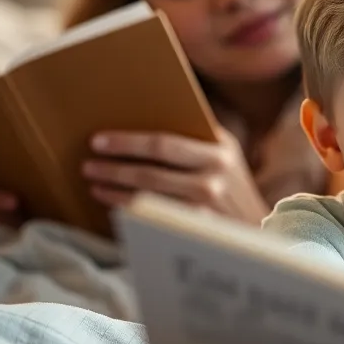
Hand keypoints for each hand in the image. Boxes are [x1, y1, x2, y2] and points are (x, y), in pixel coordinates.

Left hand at [82, 125, 268, 223]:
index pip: (163, 144)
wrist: (254, 221)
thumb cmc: (229, 180)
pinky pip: (153, 219)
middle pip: (150, 173)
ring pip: (147, 199)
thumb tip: (142, 112)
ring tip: (95, 184)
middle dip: (113, 169)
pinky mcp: (197, 231)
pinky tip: (113, 205)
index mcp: (218, 150)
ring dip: (115, 192)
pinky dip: (128, 212)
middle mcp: (214, 178)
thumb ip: (195, 135)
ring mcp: (205, 207)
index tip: (98, 141)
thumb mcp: (222, 150)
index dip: (127, 143)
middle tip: (88, 166)